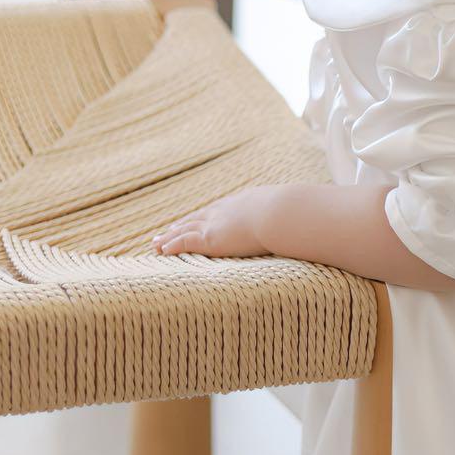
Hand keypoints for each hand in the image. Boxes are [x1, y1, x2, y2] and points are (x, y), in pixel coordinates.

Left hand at [152, 187, 276, 257]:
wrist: (281, 214)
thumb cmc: (288, 214)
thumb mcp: (284, 210)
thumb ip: (283, 216)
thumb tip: (299, 220)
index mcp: (238, 204)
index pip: (213, 212)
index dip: (199, 218)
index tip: (190, 221)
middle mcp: (221, 212)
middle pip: (193, 219)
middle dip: (178, 227)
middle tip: (163, 233)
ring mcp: (214, 225)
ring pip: (183, 230)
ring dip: (168, 237)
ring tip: (155, 243)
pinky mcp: (210, 239)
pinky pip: (184, 243)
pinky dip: (171, 246)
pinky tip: (161, 250)